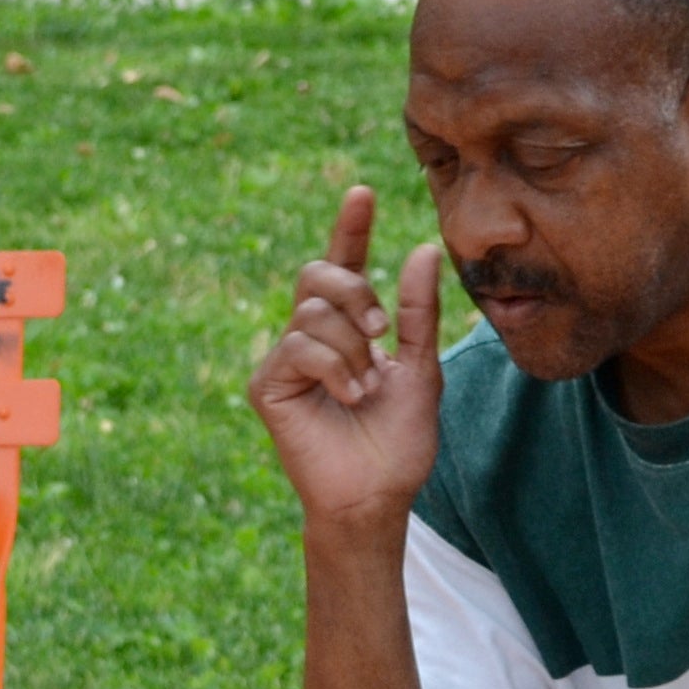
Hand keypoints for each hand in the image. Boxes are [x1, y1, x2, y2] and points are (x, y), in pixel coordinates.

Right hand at [246, 186, 447, 532]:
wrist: (377, 496)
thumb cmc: (398, 442)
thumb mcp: (421, 370)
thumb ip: (420, 313)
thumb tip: (422, 250)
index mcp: (348, 330)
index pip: (345, 266)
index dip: (351, 229)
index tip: (363, 193)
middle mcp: (311, 338)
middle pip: (317, 274)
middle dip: (354, 291)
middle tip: (381, 331)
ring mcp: (285, 360)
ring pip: (313, 313)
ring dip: (352, 349)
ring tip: (365, 389)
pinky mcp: (266, 385)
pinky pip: (299, 346)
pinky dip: (334, 368)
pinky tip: (348, 397)